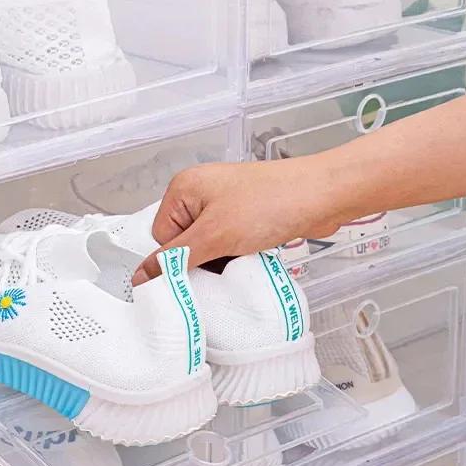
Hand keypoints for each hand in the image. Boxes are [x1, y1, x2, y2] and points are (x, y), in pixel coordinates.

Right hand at [131, 159, 349, 284]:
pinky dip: (237, 256)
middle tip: (224, 264)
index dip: (180, 258)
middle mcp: (201, 192)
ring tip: (242, 257)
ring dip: (222, 260)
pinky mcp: (246, 215)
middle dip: (203, 260)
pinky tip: (252, 256)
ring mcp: (225, 203)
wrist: (324, 195)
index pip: (161, 238)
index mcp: (184, 188)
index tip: (199, 269)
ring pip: (208, 248)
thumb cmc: (273, 202)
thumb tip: (141, 277)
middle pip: (184, 244)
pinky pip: (228, 245)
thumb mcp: (215, 236)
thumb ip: (176, 258)